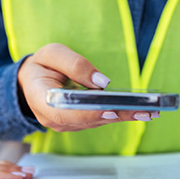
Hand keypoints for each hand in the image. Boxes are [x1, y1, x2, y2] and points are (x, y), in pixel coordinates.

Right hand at [18, 43, 158, 131]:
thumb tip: (102, 83)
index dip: (89, 112)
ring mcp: (66, 124)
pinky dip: (118, 115)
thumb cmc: (41, 66)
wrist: (30, 82)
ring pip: (96, 122)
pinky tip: (138, 113)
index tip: (111, 109)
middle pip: (88, 120)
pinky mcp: (77, 123)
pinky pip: (98, 120)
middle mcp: (54, 119)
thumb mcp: (52, 54)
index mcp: (42, 100)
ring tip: (149, 112)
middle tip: (144, 112)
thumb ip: (74, 64)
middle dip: (117, 115)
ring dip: (123, 117)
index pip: (65, 112)